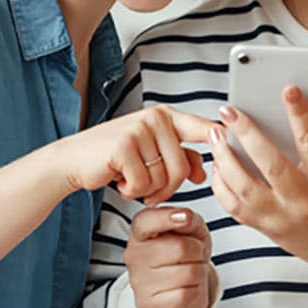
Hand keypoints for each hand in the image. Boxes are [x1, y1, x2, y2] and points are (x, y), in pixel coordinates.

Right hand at [52, 105, 214, 204]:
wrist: (73, 160)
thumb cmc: (113, 158)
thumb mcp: (150, 154)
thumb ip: (179, 157)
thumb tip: (204, 171)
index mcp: (165, 116)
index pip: (202, 127)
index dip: (221, 138)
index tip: (234, 141)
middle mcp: (154, 118)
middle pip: (182, 167)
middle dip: (167, 187)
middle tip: (148, 189)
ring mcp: (139, 130)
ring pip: (163, 177)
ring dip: (148, 190)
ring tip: (131, 181)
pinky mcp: (123, 146)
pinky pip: (143, 182)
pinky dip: (132, 190)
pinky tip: (119, 181)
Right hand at [124, 206, 216, 307]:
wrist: (178, 291)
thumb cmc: (182, 257)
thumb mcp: (189, 231)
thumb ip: (189, 220)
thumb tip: (185, 218)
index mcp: (140, 233)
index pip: (146, 222)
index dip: (167, 217)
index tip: (185, 217)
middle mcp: (134, 256)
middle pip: (181, 248)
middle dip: (198, 251)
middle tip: (193, 255)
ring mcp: (140, 282)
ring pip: (189, 272)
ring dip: (199, 271)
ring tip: (189, 271)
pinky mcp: (150, 304)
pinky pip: (187, 294)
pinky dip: (196, 291)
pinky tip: (186, 288)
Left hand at [209, 86, 307, 301]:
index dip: (299, 114)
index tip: (287, 90)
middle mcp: (303, 200)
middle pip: (269, 163)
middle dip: (246, 133)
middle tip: (229, 110)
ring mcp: (282, 218)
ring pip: (244, 187)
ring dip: (225, 159)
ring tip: (216, 136)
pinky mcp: (267, 231)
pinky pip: (235, 209)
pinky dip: (222, 187)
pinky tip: (219, 167)